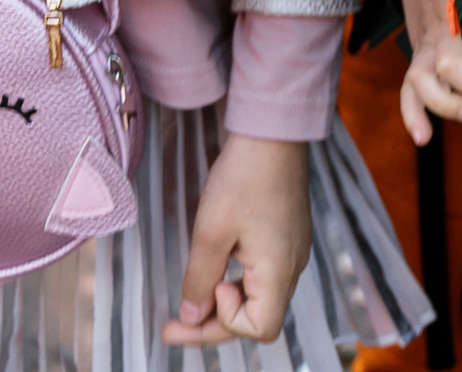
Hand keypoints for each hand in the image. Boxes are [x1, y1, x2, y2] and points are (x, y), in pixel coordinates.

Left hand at [162, 134, 311, 345]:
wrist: (271, 132)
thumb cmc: (243, 177)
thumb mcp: (210, 231)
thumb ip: (199, 279)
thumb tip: (191, 316)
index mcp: (279, 269)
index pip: (260, 328)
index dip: (227, 320)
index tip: (212, 285)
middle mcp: (292, 266)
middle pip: (256, 317)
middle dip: (212, 323)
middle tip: (169, 327)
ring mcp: (291, 250)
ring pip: (258, 296)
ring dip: (222, 302)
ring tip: (189, 297)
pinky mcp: (286, 236)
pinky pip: (261, 274)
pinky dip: (236, 282)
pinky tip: (215, 268)